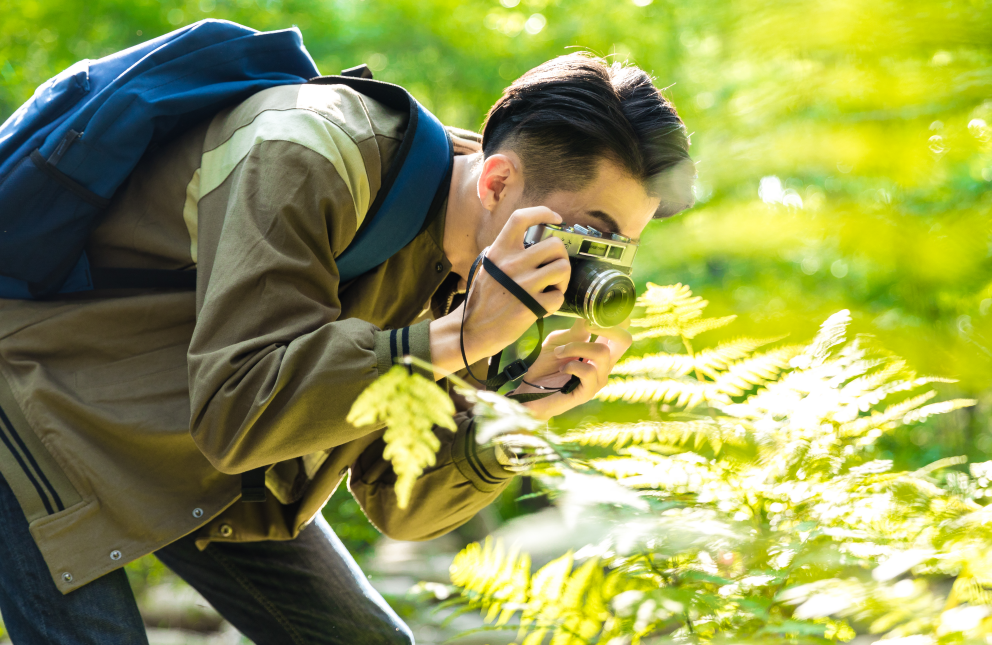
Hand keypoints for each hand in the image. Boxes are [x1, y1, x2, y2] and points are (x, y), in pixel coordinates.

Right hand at [430, 207, 570, 377]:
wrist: (471, 330)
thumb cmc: (481, 299)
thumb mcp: (486, 267)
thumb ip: (504, 253)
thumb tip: (525, 240)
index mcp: (499, 251)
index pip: (521, 218)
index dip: (542, 212)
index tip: (555, 218)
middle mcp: (511, 264)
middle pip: (555, 245)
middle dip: (561, 255)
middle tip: (555, 266)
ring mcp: (523, 286)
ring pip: (563, 268)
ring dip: (563, 278)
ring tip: (553, 286)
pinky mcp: (531, 307)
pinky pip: (558, 296)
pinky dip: (556, 301)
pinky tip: (544, 304)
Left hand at [512, 318, 632, 419]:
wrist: (529, 390)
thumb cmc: (545, 365)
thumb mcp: (558, 341)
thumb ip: (576, 330)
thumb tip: (588, 313)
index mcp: (600, 350)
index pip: (622, 331)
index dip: (618, 317)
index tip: (597, 310)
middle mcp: (604, 364)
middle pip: (625, 340)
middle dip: (609, 327)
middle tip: (588, 325)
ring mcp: (598, 379)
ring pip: (602, 353)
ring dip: (576, 347)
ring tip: (559, 353)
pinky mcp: (588, 392)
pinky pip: (588, 371)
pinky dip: (572, 365)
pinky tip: (562, 368)